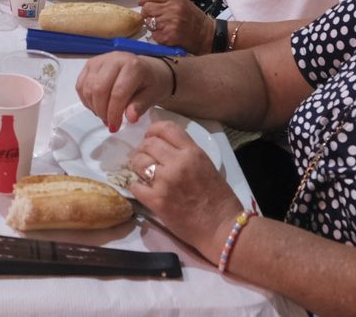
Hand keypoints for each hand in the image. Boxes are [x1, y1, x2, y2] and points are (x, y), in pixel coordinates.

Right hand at [75, 52, 166, 132]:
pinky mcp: (89, 65)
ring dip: (94, 107)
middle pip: (99, 89)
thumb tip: (130, 118)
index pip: (118, 92)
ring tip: (105, 115)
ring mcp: (99, 60)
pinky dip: (86, 100)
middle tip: (109, 123)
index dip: (114, 113)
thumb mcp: (151, 96)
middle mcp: (114, 59)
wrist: (146, 70)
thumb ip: (140, 106)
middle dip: (102, 111)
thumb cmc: (149, 83)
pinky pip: (80, 86)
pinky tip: (97, 106)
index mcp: (132, 65)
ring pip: (87, 88)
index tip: (115, 127)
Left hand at [126, 121, 244, 249]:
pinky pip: (134, 185)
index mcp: (193, 152)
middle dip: (143, 149)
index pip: (165, 128)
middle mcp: (177, 162)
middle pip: (148, 144)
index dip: (153, 130)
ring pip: (138, 161)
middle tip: (145, 158)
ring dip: (137, 166)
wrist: (220, 227)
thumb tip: (163, 147)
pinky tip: (144, 190)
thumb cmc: (218, 198)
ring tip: (143, 173)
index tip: (150, 137)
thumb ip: (186, 154)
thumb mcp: (206, 165)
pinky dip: (136, 187)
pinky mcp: (156, 200)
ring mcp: (165, 181)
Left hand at [139, 0, 213, 54]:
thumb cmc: (193, 18)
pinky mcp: (170, 36)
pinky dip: (158, 36)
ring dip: (152, 26)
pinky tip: (167, 34)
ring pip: (148, 22)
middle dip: (147, 14)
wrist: (206, 35)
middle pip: (147, 8)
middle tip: (154, 17)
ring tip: (163, 26)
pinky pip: (154, 35)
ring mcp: (171, 23)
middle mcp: (174, 9)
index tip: (142, 3)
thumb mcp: (181, 1)